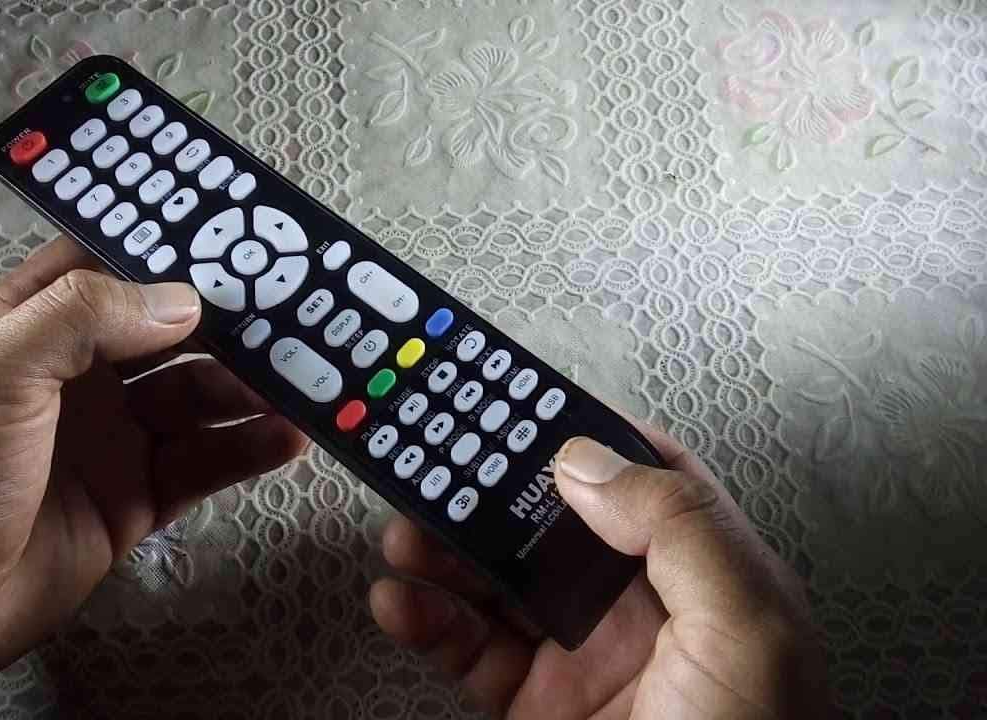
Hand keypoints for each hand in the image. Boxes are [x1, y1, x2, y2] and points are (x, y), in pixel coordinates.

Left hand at [0, 237, 304, 712]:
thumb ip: (82, 317)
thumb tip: (181, 298)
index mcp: (33, 323)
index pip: (114, 264)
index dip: (174, 250)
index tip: (243, 239)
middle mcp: (78, 376)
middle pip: (172, 333)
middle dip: (233, 323)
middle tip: (300, 314)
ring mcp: (109, 440)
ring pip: (199, 399)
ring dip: (252, 388)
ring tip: (309, 380)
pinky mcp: (132, 501)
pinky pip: (202, 464)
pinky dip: (246, 450)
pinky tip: (286, 439)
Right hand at [369, 422, 830, 718]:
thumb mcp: (746, 632)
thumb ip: (679, 529)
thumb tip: (586, 459)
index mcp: (705, 575)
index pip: (643, 476)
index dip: (583, 432)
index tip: (520, 398)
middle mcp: (641, 608)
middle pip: (553, 520)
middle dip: (491, 486)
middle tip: (436, 458)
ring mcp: (582, 656)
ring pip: (498, 578)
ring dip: (444, 547)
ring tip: (406, 530)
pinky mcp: (533, 704)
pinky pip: (466, 648)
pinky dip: (426, 619)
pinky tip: (402, 601)